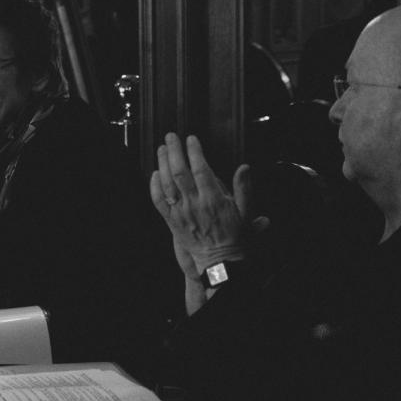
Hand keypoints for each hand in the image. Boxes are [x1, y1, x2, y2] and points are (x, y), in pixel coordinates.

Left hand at [150, 133, 259, 274]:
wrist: (220, 262)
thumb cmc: (234, 238)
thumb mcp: (246, 212)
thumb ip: (244, 189)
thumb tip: (244, 168)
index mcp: (213, 200)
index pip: (200, 168)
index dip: (194, 151)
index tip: (191, 139)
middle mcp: (194, 204)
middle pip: (179, 171)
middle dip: (173, 151)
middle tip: (170, 137)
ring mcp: (180, 213)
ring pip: (166, 183)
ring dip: (162, 163)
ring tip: (161, 149)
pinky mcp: (171, 221)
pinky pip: (158, 201)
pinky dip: (154, 186)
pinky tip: (154, 174)